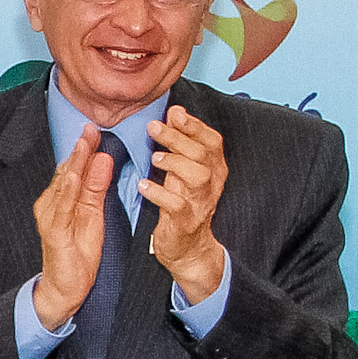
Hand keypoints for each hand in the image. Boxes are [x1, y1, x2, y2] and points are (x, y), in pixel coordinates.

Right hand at [30, 130, 115, 331]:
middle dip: (79, 150)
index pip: (73, 169)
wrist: (66, 288)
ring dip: (73, 164)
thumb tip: (104, 159)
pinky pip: (61, 208)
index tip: (95, 129)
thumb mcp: (93, 215)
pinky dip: (67, 191)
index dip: (84, 149)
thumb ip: (96, 188)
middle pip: (66, 172)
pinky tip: (73, 176)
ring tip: (84, 144)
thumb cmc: (79, 253)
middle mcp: (51, 205)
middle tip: (90, 128)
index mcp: (61, 199)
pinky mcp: (53, 233)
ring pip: (63, 186)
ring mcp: (50, 218)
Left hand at [140, 105, 229, 304]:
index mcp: (214, 168)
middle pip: (202, 155)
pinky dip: (160, 193)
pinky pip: (177, 205)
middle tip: (153, 127)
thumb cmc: (182, 201)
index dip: (195, 125)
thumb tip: (174, 112)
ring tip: (154, 158)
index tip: (174, 112)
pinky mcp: (185, 221)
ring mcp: (200, 202)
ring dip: (174, 163)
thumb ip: (181, 144)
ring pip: (197, 176)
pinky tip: (143, 186)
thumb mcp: (184, 171)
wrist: (188, 246)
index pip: (212, 141)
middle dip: (177, 138)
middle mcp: (212, 183)